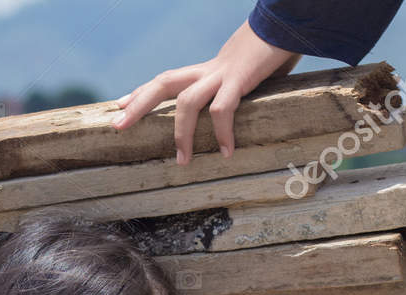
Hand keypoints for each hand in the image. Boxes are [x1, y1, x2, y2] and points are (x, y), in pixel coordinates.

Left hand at [112, 19, 299, 162]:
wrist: (288, 23)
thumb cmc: (271, 52)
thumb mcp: (244, 74)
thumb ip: (233, 90)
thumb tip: (233, 111)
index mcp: (206, 70)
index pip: (166, 80)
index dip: (142, 93)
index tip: (121, 106)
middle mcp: (208, 70)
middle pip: (163, 83)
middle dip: (139, 105)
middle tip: (117, 126)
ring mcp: (222, 73)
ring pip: (187, 102)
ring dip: (182, 133)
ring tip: (183, 161)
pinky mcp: (239, 78)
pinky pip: (223, 109)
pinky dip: (223, 133)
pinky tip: (227, 152)